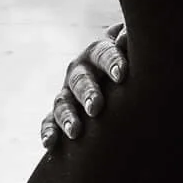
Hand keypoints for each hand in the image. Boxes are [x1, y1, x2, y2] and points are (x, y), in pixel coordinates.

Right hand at [41, 28, 125, 146]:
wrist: (116, 71)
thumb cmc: (131, 60)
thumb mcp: (133, 47)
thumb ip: (132, 39)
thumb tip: (126, 38)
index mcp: (98, 52)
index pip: (104, 54)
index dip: (112, 63)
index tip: (122, 75)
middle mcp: (79, 71)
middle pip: (81, 80)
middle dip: (88, 94)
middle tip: (96, 108)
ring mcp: (68, 92)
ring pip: (63, 102)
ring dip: (67, 116)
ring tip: (75, 132)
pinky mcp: (59, 112)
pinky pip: (49, 121)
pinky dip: (48, 131)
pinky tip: (49, 144)